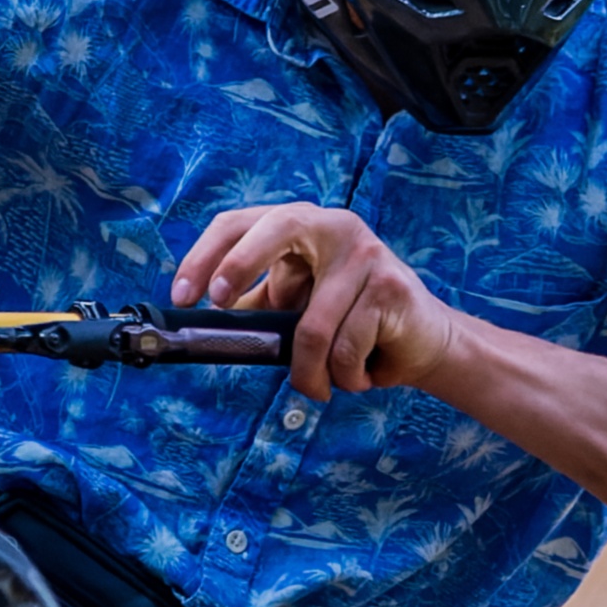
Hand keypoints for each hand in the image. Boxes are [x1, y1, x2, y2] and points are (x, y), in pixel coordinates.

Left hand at [170, 196, 454, 400]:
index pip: (241, 222)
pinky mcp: (390, 287)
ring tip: (322, 384)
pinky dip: (344, 377)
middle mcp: (334, 226)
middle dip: (241, 262)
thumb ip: (257, 306)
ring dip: (310, 373)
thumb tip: (201, 323)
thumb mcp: (295, 310)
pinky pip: (345, 349)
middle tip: (220, 303)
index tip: (184, 295)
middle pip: (280, 227)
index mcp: (301, 225)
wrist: (422, 341)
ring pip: (312, 327)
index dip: (207, 255)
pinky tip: (360, 373)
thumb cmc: (351, 324)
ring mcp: (366, 253)